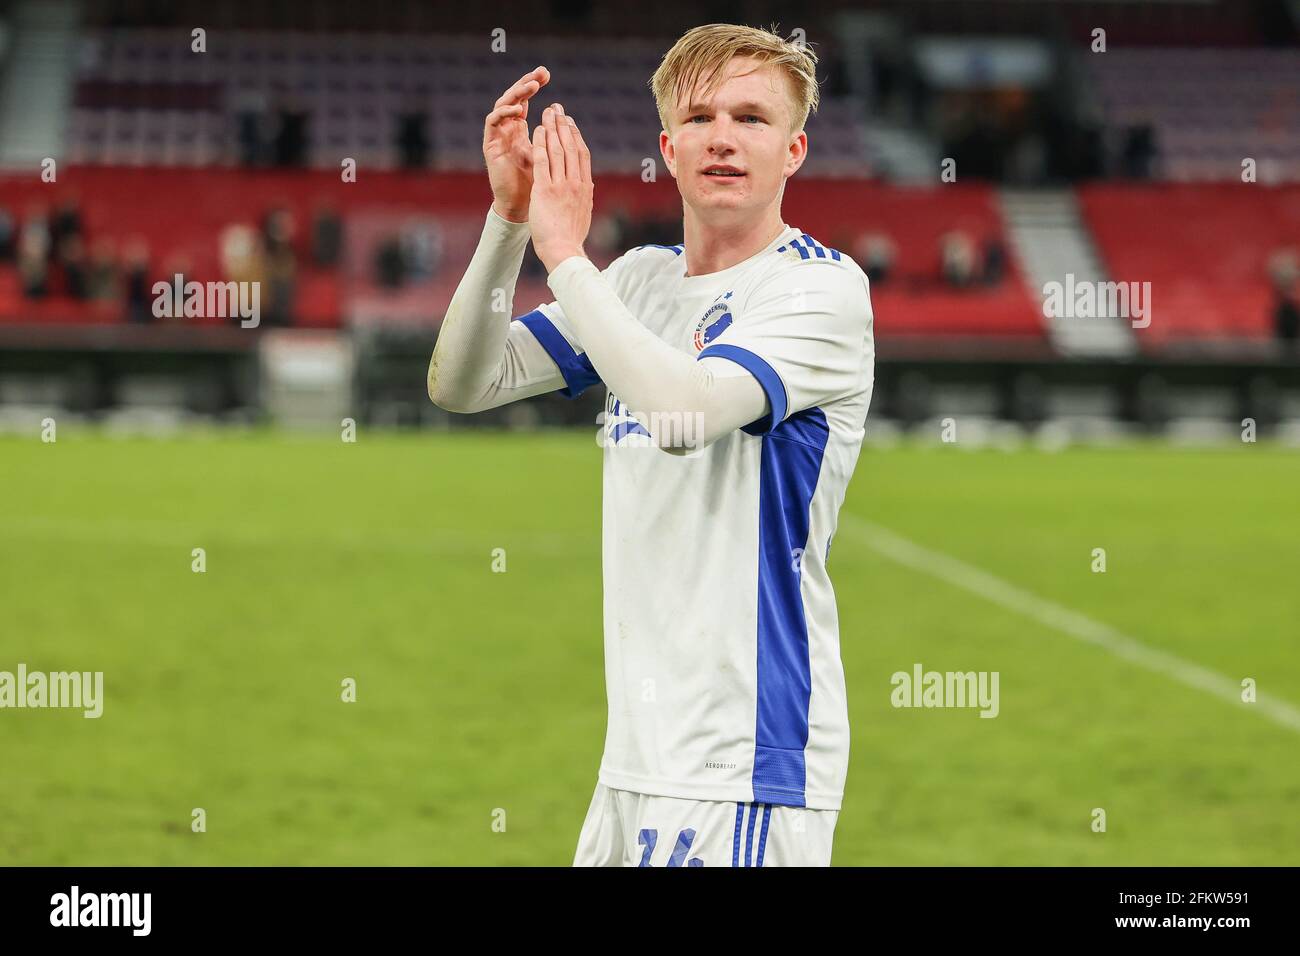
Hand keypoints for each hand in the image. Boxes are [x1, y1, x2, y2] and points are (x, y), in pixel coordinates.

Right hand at [483, 66, 549, 222]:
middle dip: (527, 82)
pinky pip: (492, 121)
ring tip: (532, 86)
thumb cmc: (536, 185)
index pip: (525, 99)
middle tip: (541, 72)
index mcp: (521, 129)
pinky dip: (504, 112)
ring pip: (503, 104)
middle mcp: (508, 129)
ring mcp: (498, 135)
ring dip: (517, 93)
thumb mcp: (549, 156)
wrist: (521, 208)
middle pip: (514, 97)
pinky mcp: (490, 145)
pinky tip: (518, 110)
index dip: (534, 84)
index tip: (547, 74)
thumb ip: (553, 140)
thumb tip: (569, 124)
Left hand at [529, 102, 593, 272]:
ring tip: (547, 113)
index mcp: (585, 188)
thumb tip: (586, 192)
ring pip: (558, 149)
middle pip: (571, 146)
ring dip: (553, 128)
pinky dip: (541, 143)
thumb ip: (583, 199)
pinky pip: (543, 161)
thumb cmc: (570, 239)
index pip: (582, 155)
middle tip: (558, 109)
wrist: (563, 250)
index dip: (576, 136)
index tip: (570, 124)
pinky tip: (538, 130)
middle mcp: (575, 183)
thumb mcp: (583, 214)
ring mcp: (561, 185)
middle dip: (564, 125)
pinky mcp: (545, 190)